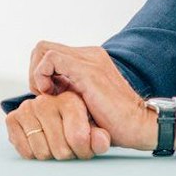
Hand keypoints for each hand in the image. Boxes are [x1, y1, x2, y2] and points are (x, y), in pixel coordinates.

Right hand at [5, 91, 110, 160]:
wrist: (54, 120)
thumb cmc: (78, 126)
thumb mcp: (95, 131)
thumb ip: (101, 138)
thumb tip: (100, 142)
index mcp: (69, 100)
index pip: (78, 138)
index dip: (84, 152)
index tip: (84, 150)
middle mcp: (46, 101)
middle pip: (60, 149)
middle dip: (67, 156)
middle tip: (69, 150)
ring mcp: (27, 108)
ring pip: (42, 153)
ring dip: (50, 156)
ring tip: (55, 146)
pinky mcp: (12, 119)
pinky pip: (26, 152)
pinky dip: (34, 155)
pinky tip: (40, 144)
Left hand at [30, 44, 157, 151]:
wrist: (139, 127)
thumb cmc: (113, 123)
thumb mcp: (84, 102)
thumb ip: (67, 90)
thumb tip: (43, 93)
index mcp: (89, 60)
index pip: (48, 54)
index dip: (40, 74)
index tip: (48, 96)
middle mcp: (90, 55)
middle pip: (42, 48)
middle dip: (35, 73)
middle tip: (46, 96)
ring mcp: (90, 60)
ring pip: (43, 49)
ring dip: (37, 75)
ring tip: (50, 96)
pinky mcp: (88, 71)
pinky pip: (51, 58)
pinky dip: (42, 75)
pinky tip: (52, 95)